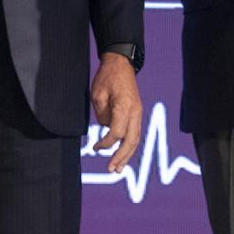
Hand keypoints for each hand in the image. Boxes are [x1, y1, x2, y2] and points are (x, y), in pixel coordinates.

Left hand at [90, 53, 141, 172]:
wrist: (121, 64)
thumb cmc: (106, 77)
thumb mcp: (97, 94)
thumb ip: (102, 115)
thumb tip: (106, 129)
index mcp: (124, 107)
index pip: (116, 134)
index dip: (106, 143)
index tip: (95, 147)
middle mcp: (135, 112)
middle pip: (131, 141)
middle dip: (121, 157)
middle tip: (111, 170)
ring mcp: (138, 113)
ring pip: (136, 140)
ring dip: (127, 155)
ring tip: (118, 168)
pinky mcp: (137, 113)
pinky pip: (135, 133)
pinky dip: (130, 146)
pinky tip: (123, 154)